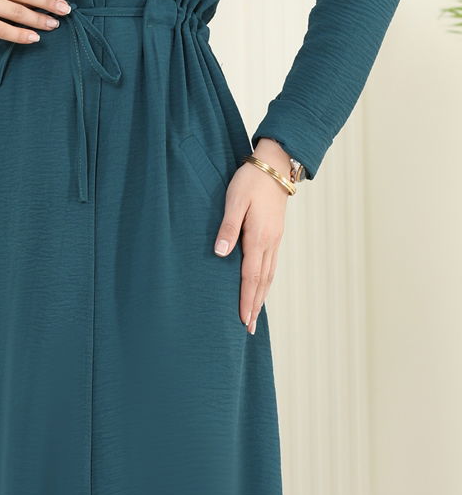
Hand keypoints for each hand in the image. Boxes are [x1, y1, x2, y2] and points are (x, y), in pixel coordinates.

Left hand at [212, 138, 290, 334]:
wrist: (275, 165)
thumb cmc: (250, 180)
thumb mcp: (234, 200)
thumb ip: (227, 226)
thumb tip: (220, 253)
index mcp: (258, 236)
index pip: (250, 275)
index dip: (245, 299)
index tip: (242, 319)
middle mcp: (269, 242)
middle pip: (262, 281)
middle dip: (254, 306)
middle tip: (248, 329)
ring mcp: (275, 239)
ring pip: (268, 275)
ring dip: (261, 296)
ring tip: (254, 316)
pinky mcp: (275, 234)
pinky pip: (271, 265)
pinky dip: (265, 282)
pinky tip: (261, 287)